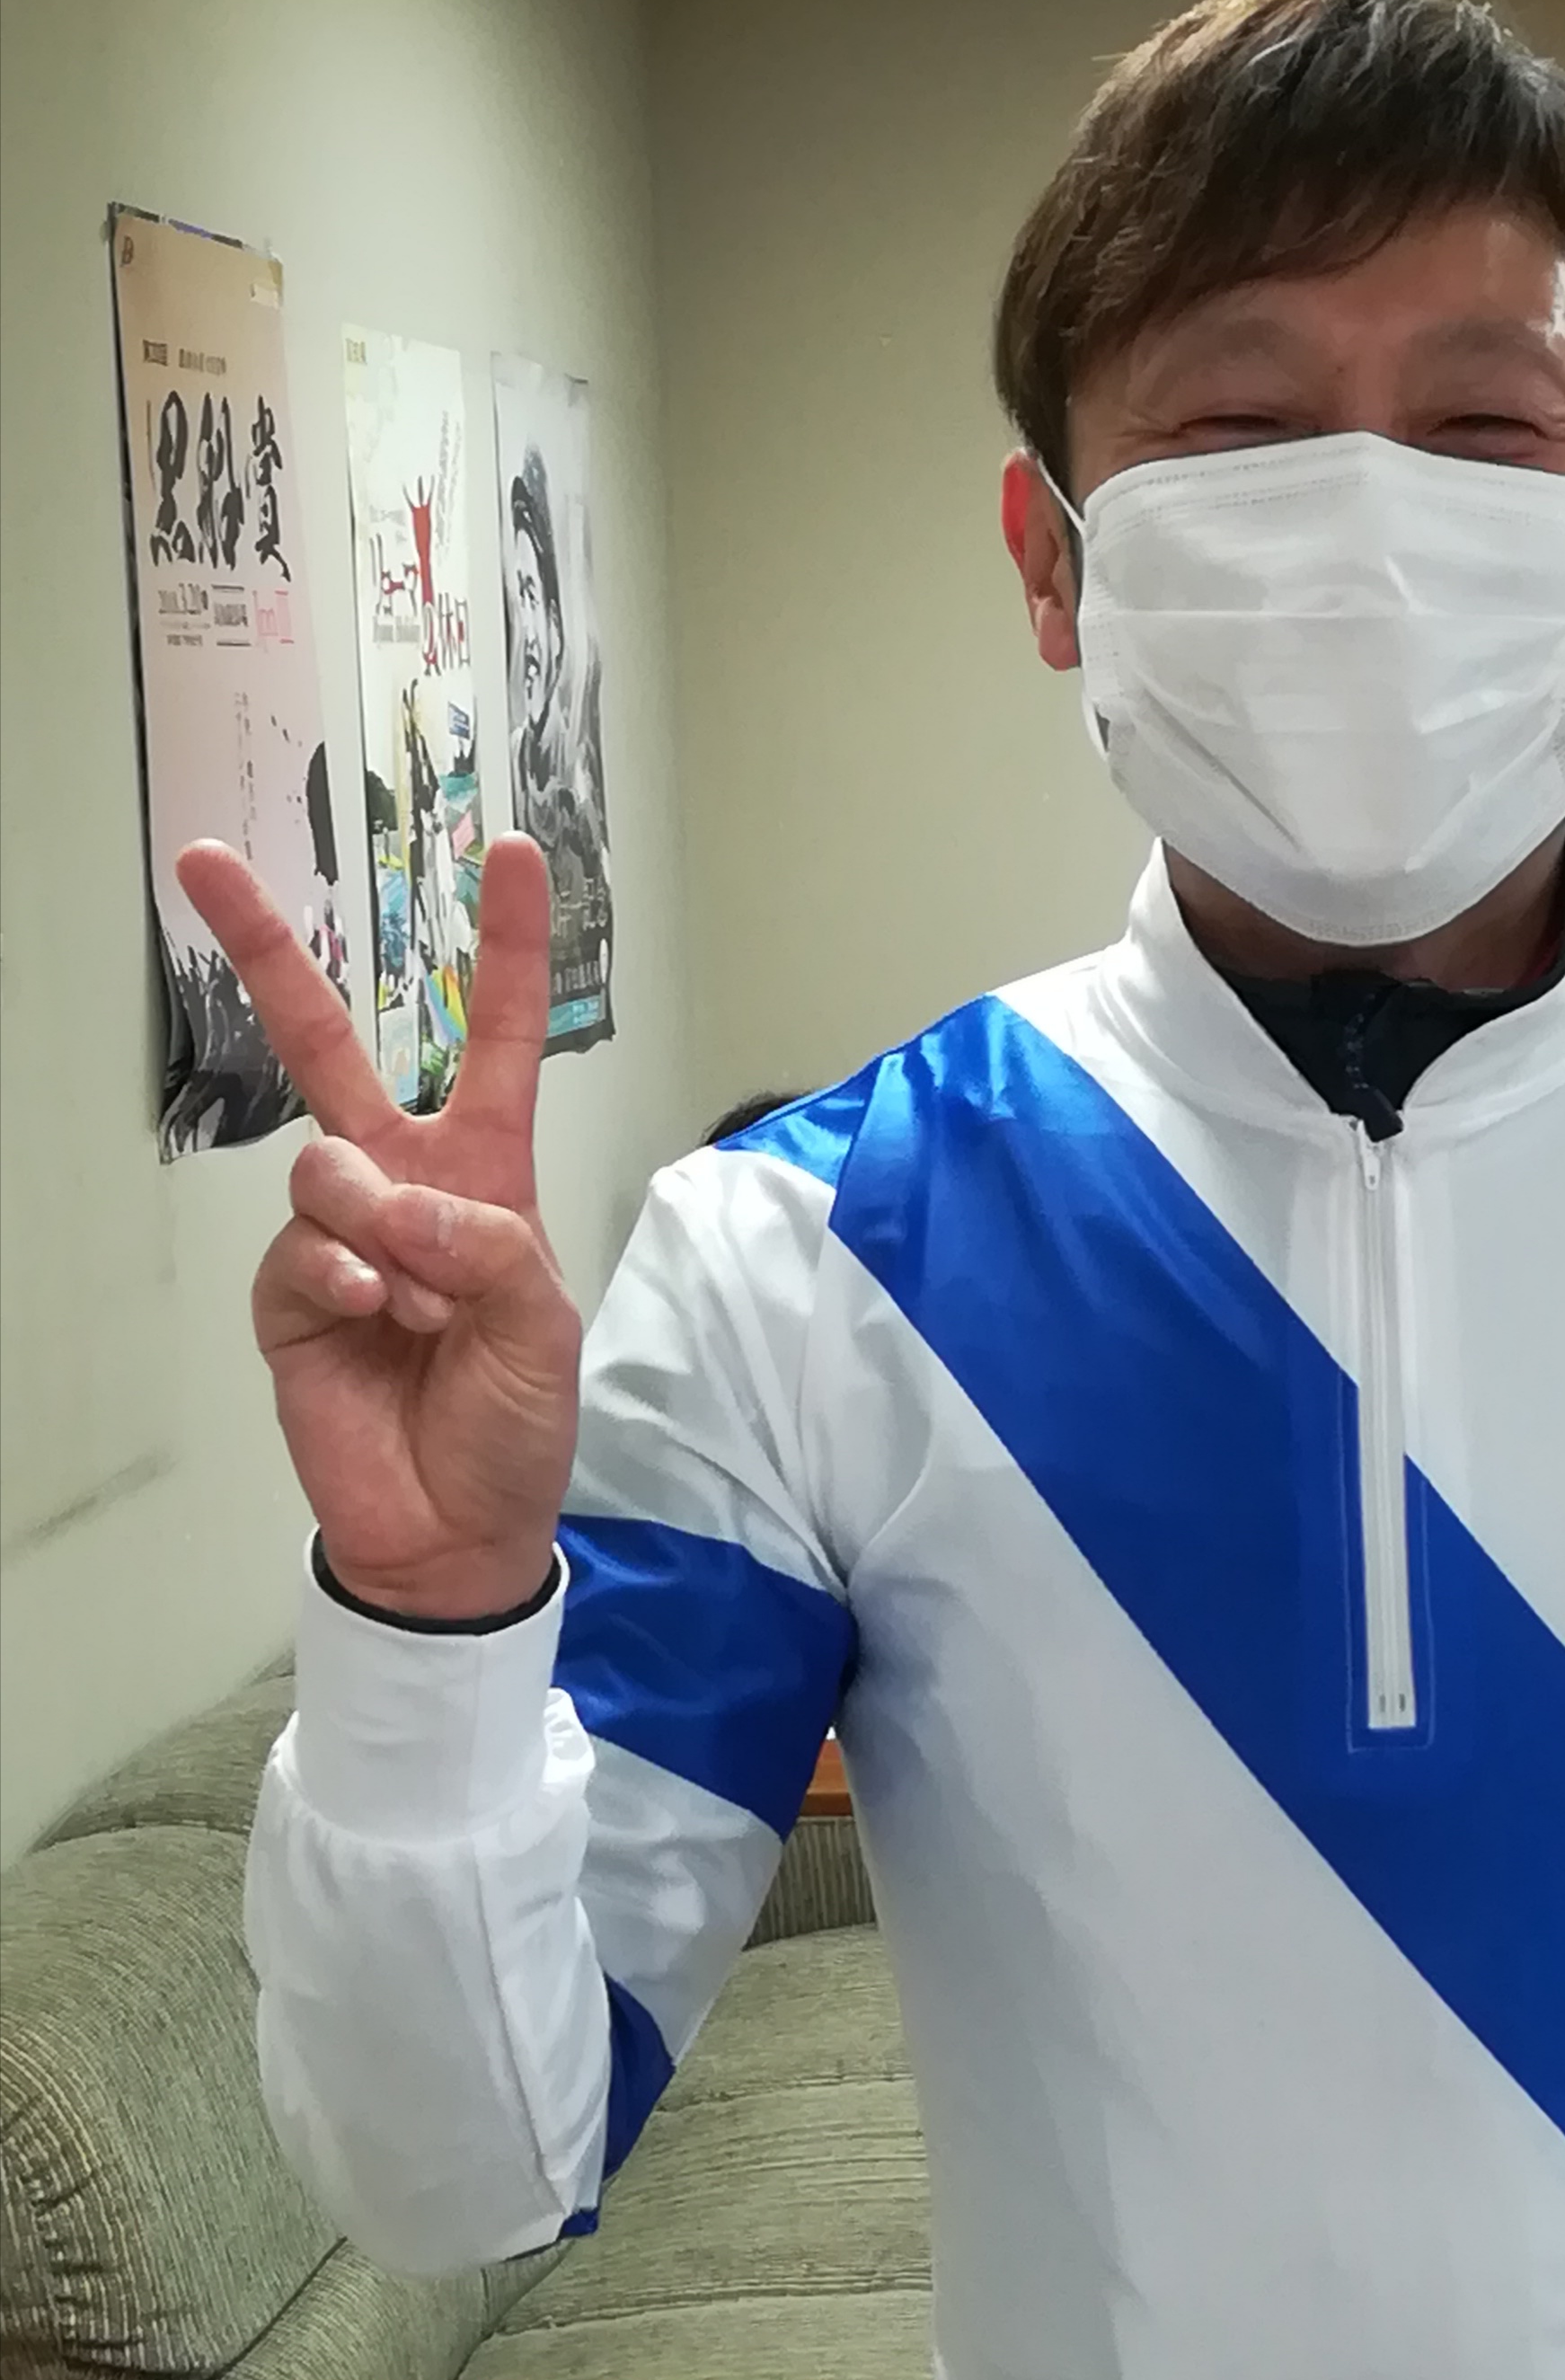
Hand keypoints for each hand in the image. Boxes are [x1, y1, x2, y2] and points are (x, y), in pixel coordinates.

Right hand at [177, 834, 580, 1621]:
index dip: (506, 949)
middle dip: (272, 953)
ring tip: (418, 1305)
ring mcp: (338, 1235)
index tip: (515, 852)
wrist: (457, 1527)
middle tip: (206, 862)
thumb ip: (486, 1242)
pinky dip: (342, 1280)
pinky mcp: (288, 1294)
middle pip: (331, 1047)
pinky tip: (373, 1320)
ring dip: (381, 1230)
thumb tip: (391, 1197)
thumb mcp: (543, 1323)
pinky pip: (300, 1249)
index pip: (496, 1040)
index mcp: (485, 1173)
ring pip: (324, 1166)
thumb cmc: (516, 1421)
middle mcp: (404, 1185)